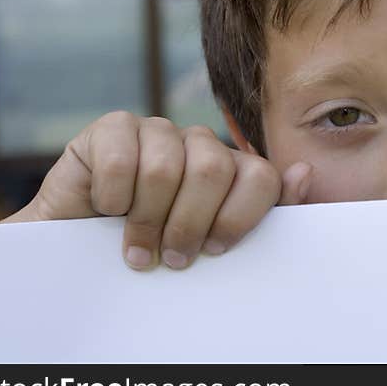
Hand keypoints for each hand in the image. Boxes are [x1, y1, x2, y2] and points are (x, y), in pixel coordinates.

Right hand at [2, 111, 311, 268]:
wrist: (82, 251)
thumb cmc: (157, 249)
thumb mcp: (213, 244)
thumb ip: (266, 214)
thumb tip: (304, 171)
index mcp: (232, 169)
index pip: (261, 176)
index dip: (238, 218)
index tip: (212, 251)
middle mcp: (199, 144)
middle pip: (214, 170)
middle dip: (188, 224)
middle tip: (170, 257)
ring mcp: (157, 130)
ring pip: (166, 166)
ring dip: (146, 220)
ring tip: (137, 249)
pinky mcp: (113, 128)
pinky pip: (122, 156)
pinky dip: (113, 195)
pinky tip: (108, 210)